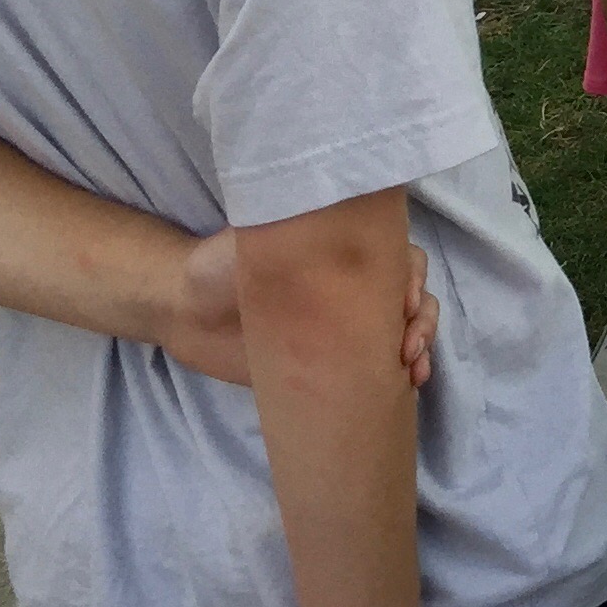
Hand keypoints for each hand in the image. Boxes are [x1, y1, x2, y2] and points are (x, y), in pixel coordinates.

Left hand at [169, 234, 439, 389]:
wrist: (185, 310)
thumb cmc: (223, 263)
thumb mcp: (264, 232)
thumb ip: (304, 231)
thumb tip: (347, 221)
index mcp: (344, 250)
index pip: (399, 256)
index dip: (410, 280)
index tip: (402, 303)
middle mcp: (352, 283)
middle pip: (410, 294)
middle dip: (422, 319)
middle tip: (407, 345)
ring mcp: (344, 323)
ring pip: (403, 328)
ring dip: (421, 345)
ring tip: (412, 369)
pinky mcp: (331, 359)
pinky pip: (376, 363)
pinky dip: (401, 372)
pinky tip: (408, 385)